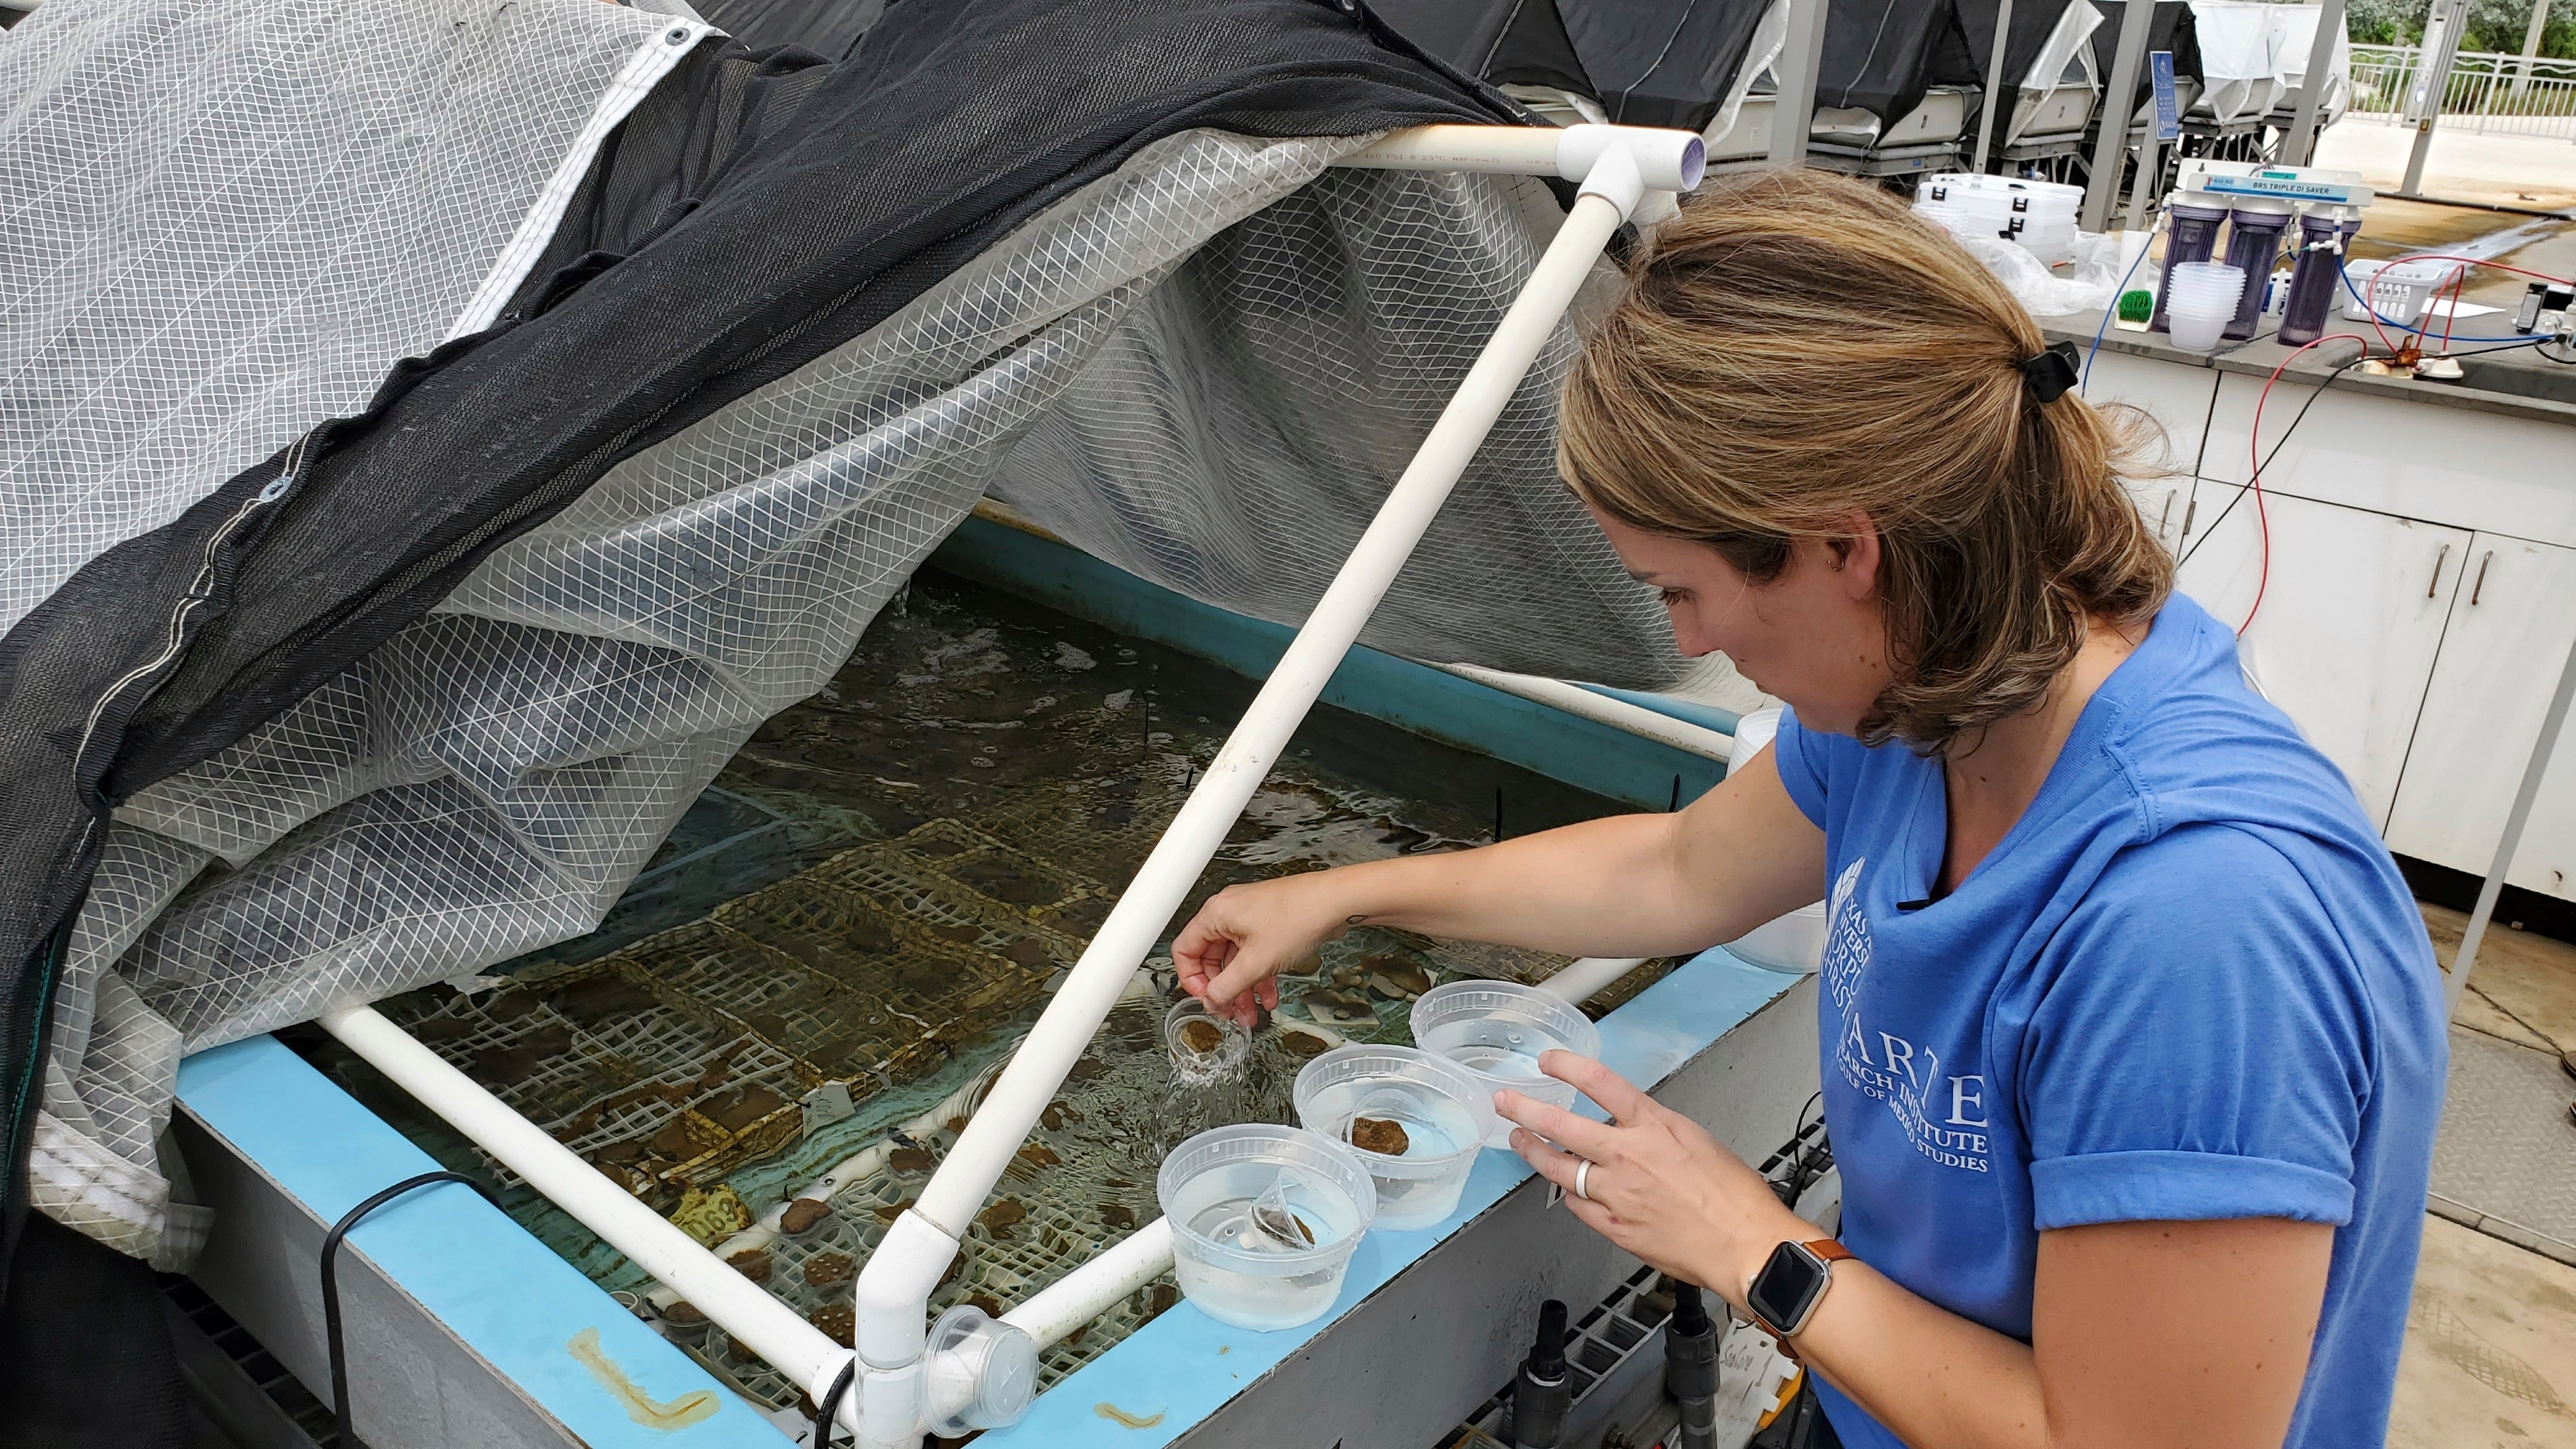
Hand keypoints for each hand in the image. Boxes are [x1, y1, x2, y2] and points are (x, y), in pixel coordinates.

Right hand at [1170, 874, 1351, 1026]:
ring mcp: (1250, 918)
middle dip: (1222, 989)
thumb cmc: (1299, 917)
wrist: (1337, 902)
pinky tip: (1270, 996)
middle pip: (1211, 958)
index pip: (1185, 950)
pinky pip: (1254, 955)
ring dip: (1242, 988)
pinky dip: (1259, 976)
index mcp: (1216, 914)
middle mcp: (1229, 913)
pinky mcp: (1269, 924)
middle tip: (1231, 1012)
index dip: (1192, 980)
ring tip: (1252, 1013)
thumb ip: (1228, 986)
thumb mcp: (1257, 962)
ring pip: (1235, 960)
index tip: (1207, 999)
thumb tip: (1212, 1000)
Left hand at [1499, 1051, 1810, 1310]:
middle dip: (1525, 1109)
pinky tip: (1563, 1187)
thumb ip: (1655, 1130)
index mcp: (1654, 1126)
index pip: (1600, 1082)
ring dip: (1533, 1151)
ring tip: (1519, 1140)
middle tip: (1506, 1101)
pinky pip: (1576, 1205)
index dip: (1568, 1066)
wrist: (1746, 1244)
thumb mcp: (1697, 1140)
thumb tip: (1630, 1126)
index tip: (1549, 1061)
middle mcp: (1628, 1155)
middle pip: (1561, 1124)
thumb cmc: (1734, 1196)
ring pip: (1558, 1167)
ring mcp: (1616, 1193)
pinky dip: (1568, 1193)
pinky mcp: (1614, 1227)